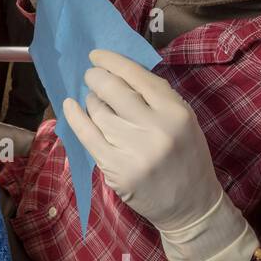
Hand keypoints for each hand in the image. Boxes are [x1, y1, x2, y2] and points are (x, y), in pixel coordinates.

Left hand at [62, 49, 257, 260]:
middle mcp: (155, 129)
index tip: (96, 55)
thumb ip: (156, 97)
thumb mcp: (184, 121)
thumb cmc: (187, 157)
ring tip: (95, 102)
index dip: (112, 61)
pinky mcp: (115, 169)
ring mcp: (133, 150)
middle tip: (90, 75)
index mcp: (176, 112)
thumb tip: (118, 71)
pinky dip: (75, 117)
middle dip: (96, 77)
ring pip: (98, 112)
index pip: (137, 76)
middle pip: (113, 90)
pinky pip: (87, 135)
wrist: (191, 205)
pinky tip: (70, 106)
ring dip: (91, 101)